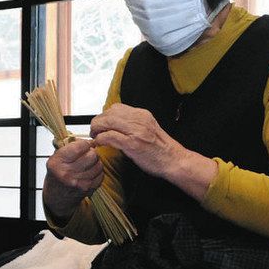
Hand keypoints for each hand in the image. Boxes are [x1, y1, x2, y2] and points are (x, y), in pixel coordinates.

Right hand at [43, 138, 103, 219]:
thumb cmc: (57, 173)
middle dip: (91, 152)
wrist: (56, 196)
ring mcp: (78, 182)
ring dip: (96, 162)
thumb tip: (87, 139)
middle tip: (87, 154)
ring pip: (98, 165)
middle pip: (92, 155)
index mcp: (57, 162)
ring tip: (88, 164)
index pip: (80, 146)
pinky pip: (101, 175)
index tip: (84, 145)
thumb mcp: (56, 157)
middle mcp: (67, 173)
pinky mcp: (87, 189)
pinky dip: (98, 172)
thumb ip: (69, 146)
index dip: (85, 143)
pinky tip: (90, 173)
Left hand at [89, 104, 217, 198]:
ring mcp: (136, 131)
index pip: (116, 108)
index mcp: (142, 114)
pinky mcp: (132, 144)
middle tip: (94, 132)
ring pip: (107, 122)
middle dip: (97, 122)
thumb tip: (114, 125)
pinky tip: (99, 144)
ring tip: (95, 138)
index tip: (101, 125)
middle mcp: (139, 119)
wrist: (174, 160)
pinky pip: (109, 137)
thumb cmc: (160, 149)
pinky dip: (100, 139)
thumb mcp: (148, 129)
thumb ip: (133, 124)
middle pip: (108, 113)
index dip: (104, 116)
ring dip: (97, 130)